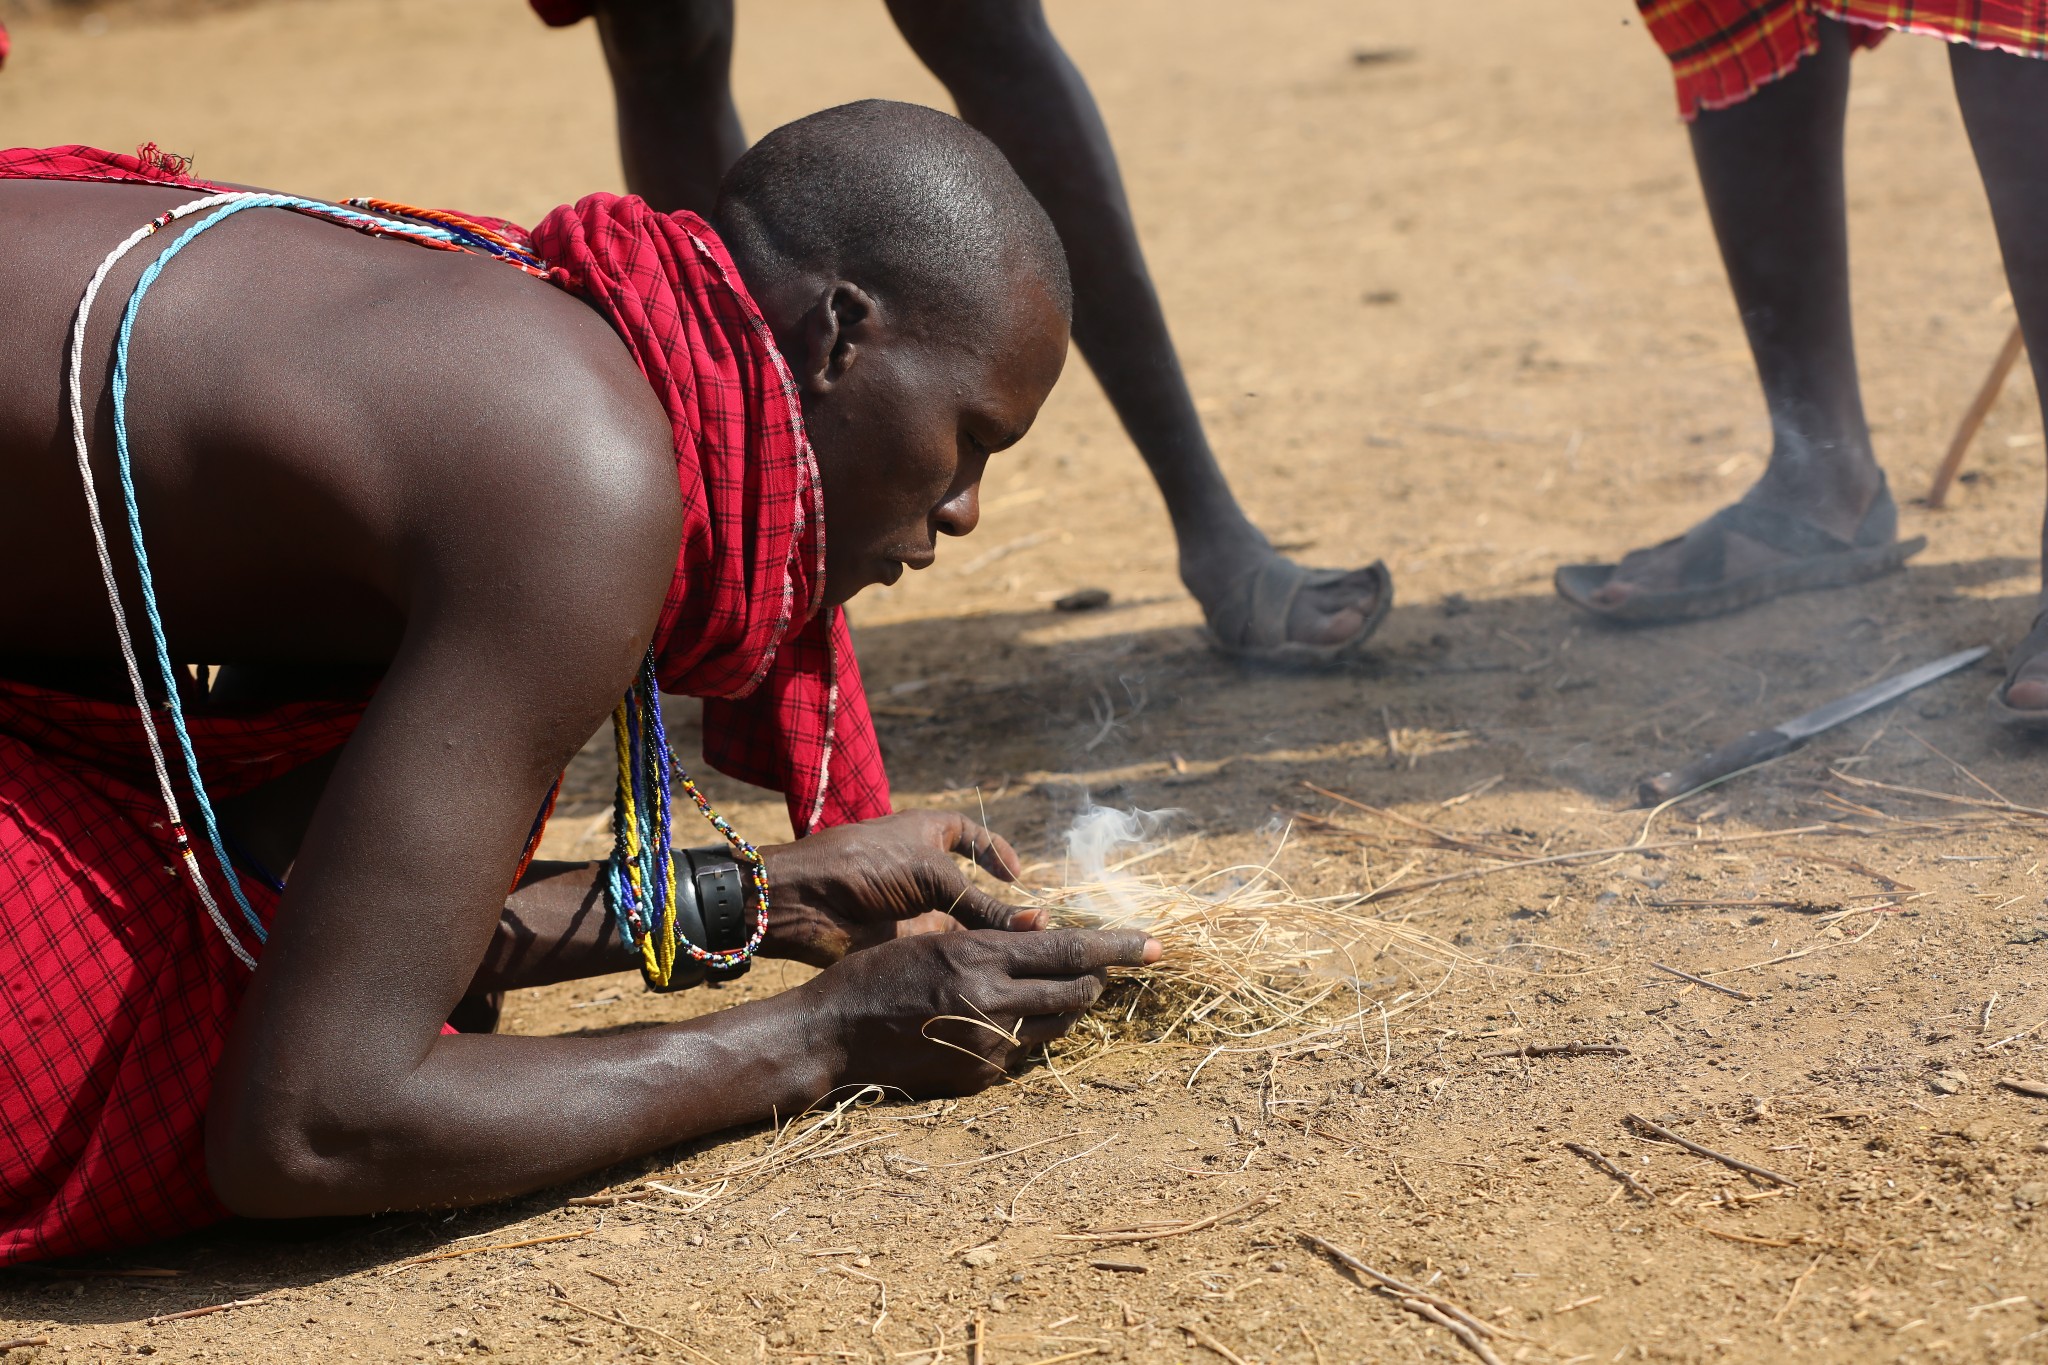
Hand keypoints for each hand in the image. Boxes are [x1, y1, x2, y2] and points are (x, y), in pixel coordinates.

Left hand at [757, 810, 1041, 966]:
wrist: (809, 901)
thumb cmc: (868, 864)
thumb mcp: (934, 874)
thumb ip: (984, 903)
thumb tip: (1038, 924)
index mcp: (927, 832)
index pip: (970, 835)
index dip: (994, 850)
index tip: (1016, 874)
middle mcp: (923, 868)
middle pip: (972, 885)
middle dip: (1002, 904)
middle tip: (1035, 925)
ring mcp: (915, 905)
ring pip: (963, 921)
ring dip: (990, 934)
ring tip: (1028, 949)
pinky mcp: (908, 939)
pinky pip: (947, 947)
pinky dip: (969, 956)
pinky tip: (994, 964)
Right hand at [798, 928, 1161, 1096]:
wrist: (832, 1035)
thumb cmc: (875, 974)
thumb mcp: (934, 938)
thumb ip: (992, 937)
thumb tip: (1048, 928)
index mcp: (980, 957)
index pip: (1070, 951)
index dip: (1118, 947)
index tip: (1155, 945)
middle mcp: (991, 1003)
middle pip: (1076, 990)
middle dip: (1098, 977)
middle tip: (1104, 967)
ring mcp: (987, 1046)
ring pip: (1057, 1023)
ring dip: (1068, 1003)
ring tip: (1060, 988)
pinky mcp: (979, 1077)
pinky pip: (1024, 1051)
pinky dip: (1028, 1030)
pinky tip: (1005, 1019)